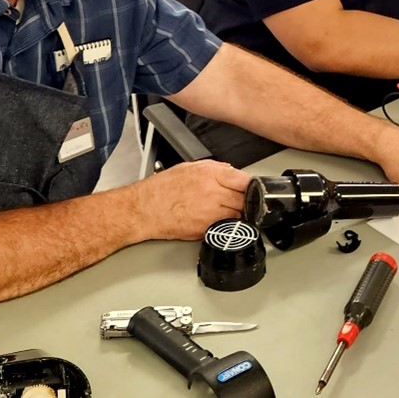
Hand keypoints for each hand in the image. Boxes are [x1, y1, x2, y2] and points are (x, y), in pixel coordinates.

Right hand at [127, 160, 250, 240]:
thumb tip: (232, 172)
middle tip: (242, 200)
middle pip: (245, 199)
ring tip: (229, 210)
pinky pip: (225, 227)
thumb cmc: (161, 189)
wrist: (143, 210)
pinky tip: (218, 220)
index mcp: (210, 175)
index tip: (254, 188)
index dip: (252, 185)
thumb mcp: (189, 168)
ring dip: (239, 214)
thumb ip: (214, 169)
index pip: (245, 180)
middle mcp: (213, 194)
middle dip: (247, 200)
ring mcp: (210, 214)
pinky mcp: (206, 230)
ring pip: (239, 215)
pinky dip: (226, 225)